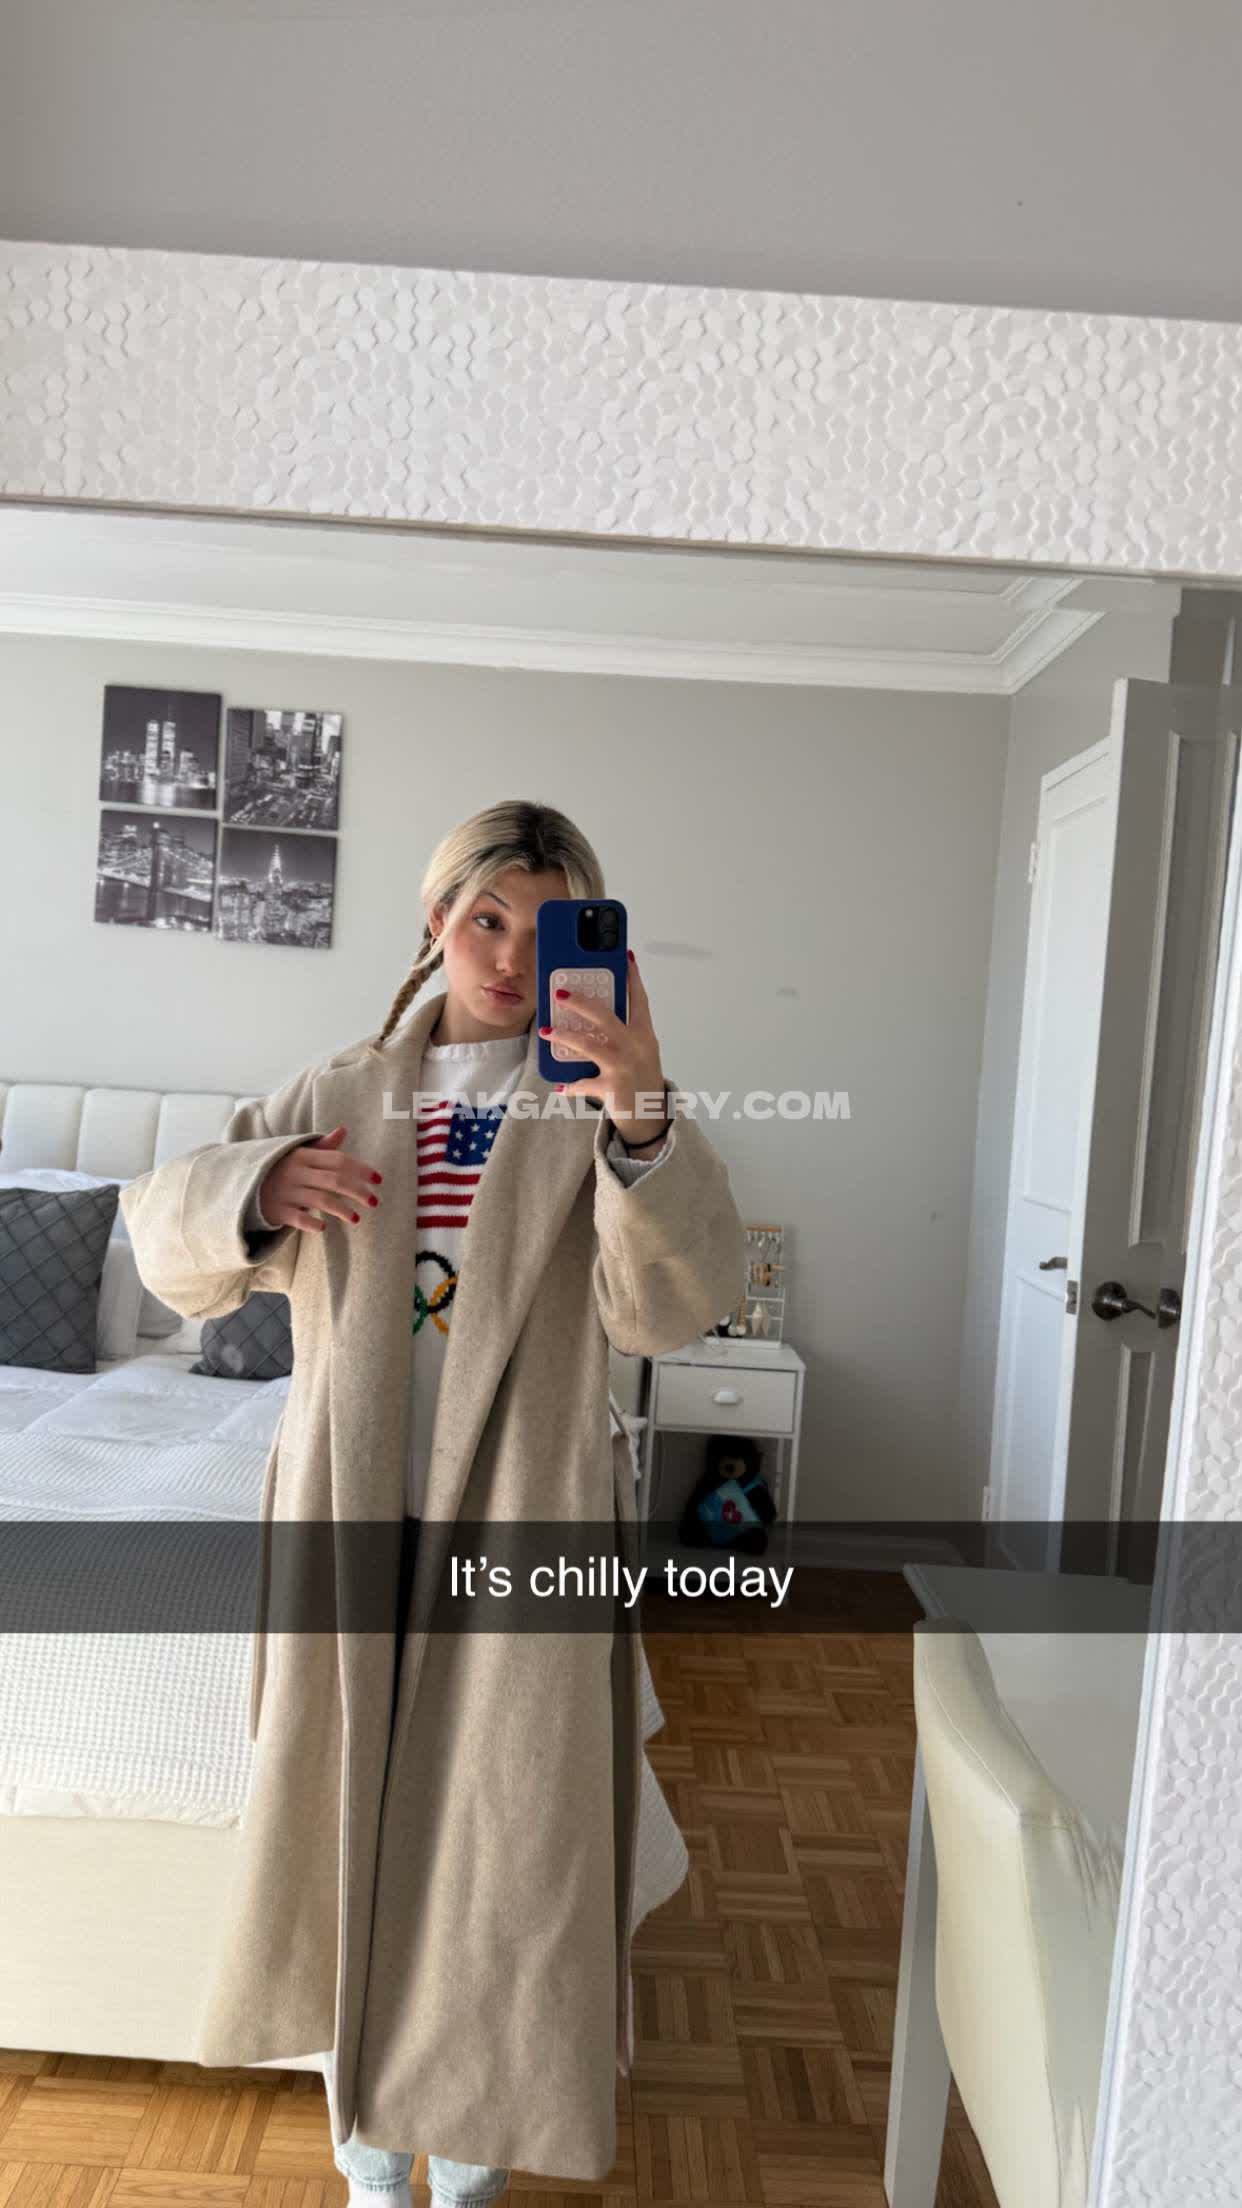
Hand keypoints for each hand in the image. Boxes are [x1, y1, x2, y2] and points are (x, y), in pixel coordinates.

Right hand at [257, 1125, 382, 1232]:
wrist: (244, 1183)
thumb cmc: (280, 1169)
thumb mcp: (298, 1154)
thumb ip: (323, 1147)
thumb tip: (343, 1130)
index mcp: (303, 1156)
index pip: (338, 1160)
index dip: (360, 1169)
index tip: (378, 1180)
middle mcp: (296, 1172)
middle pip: (334, 1180)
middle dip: (357, 1191)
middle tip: (374, 1202)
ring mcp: (286, 1192)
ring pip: (320, 1200)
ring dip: (342, 1209)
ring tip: (356, 1219)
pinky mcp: (277, 1211)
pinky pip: (298, 1218)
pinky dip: (312, 1222)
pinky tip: (324, 1227)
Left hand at [539, 952, 668, 1145]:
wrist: (650, 1118)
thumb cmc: (641, 1080)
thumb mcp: (638, 1052)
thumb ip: (622, 1034)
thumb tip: (591, 1015)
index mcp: (644, 1035)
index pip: (639, 1000)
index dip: (632, 978)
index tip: (626, 956)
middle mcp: (636, 1048)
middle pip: (606, 1018)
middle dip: (581, 1003)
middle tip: (560, 993)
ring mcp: (625, 1068)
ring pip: (591, 1045)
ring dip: (566, 1037)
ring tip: (547, 1031)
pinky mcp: (613, 1089)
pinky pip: (585, 1084)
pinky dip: (571, 1085)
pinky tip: (560, 1086)